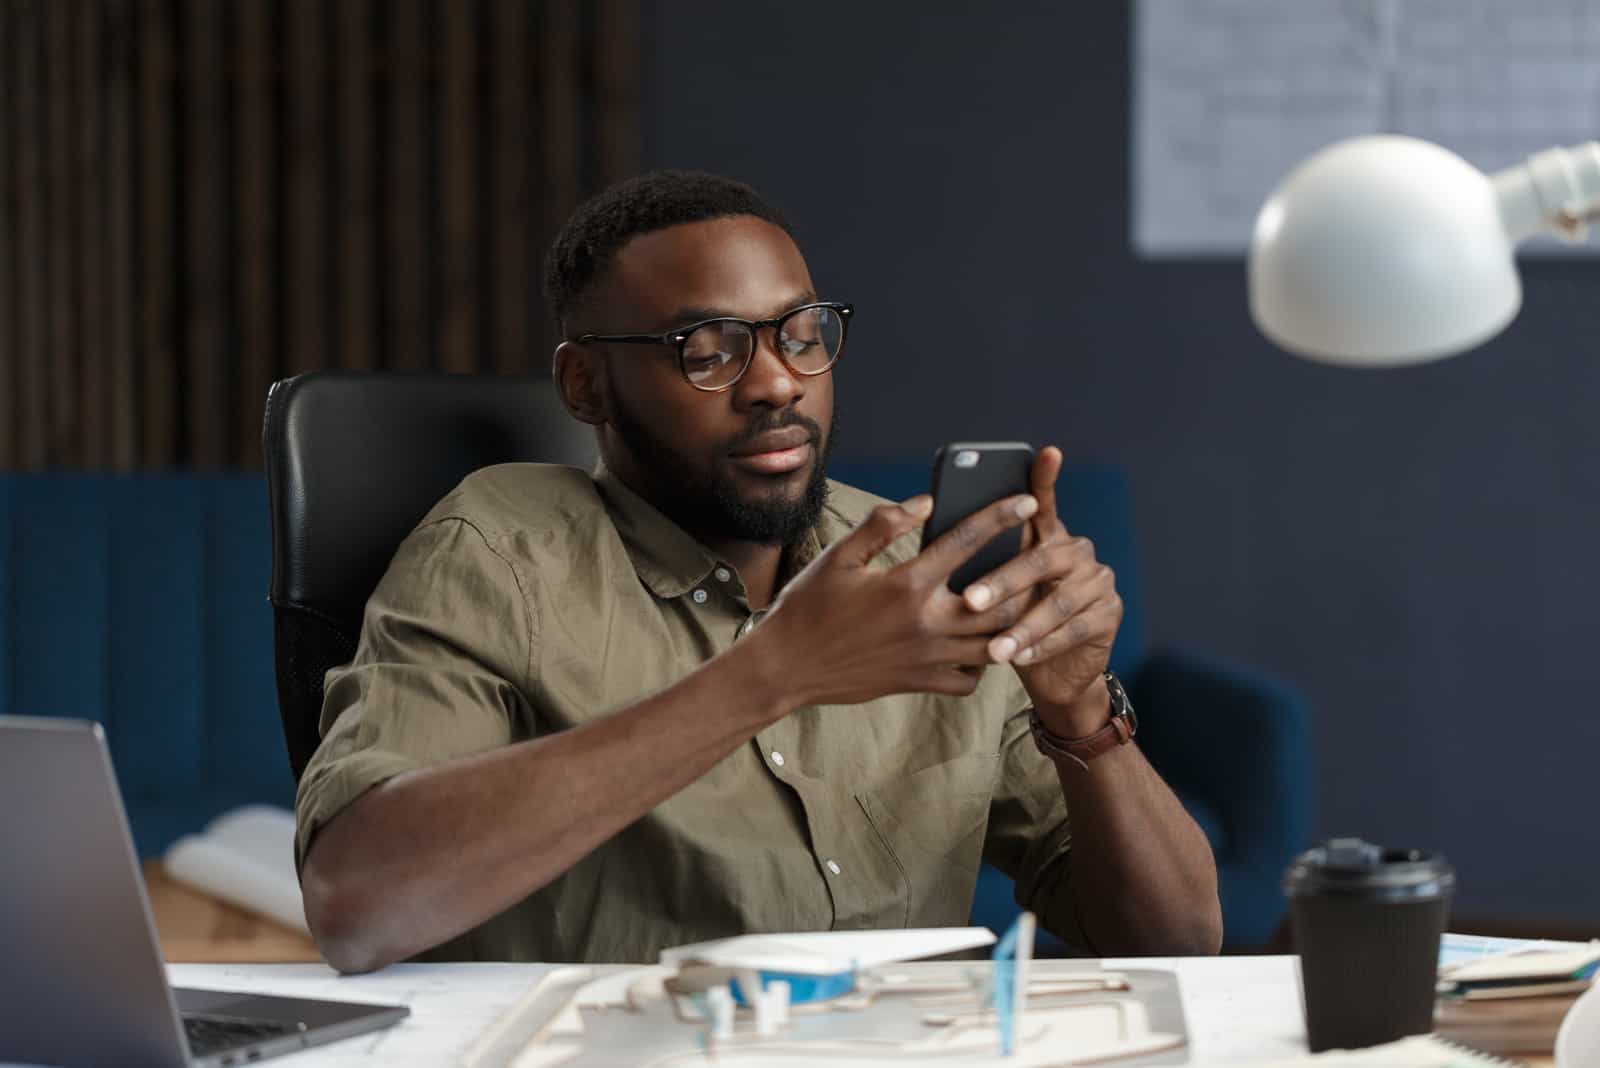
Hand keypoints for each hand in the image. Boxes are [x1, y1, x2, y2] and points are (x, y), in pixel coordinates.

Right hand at [756, 491, 1041, 706]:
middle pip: (1001, 598)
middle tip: (1035, 560)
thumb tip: (925, 503)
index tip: (1028, 502)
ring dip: (1012, 622)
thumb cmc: (807, 607)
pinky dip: (982, 663)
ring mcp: (928, 656)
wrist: (786, 667)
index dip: (1002, 516)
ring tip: (1017, 603)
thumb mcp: (838, 556)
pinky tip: (977, 645)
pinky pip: (971, 678)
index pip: (968, 541)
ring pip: (996, 642)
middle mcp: (926, 621)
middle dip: (1024, 575)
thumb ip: (883, 525)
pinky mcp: (921, 683)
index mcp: (907, 583)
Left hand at [958, 446, 1122, 733]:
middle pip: (1041, 560)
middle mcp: (1077, 552)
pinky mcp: (1110, 614)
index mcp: (1047, 537)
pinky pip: (1074, 630)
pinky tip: (1019, 657)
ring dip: (1022, 627)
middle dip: (1002, 583)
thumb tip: (936, 541)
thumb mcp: (991, 592)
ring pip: (1057, 602)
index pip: (1044, 503)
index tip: (1047, 452)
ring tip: (992, 648)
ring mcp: (1098, 581)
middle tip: (969, 601)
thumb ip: (976, 565)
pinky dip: (1043, 646)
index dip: (1045, 479)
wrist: (1051, 673)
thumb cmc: (1009, 623)